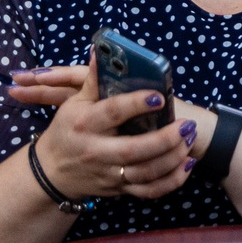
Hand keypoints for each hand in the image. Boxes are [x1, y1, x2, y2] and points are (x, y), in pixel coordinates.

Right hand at [4, 62, 193, 200]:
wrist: (51, 171)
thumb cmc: (67, 130)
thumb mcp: (74, 104)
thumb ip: (93, 81)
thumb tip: (102, 51)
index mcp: (84, 125)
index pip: (111, 113)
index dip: (135, 105)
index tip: (158, 96)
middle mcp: (96, 151)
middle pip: (133, 150)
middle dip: (164, 139)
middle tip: (187, 125)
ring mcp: (108, 173)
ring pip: (145, 173)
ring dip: (172, 158)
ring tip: (189, 139)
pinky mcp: (119, 189)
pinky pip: (149, 191)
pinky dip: (171, 181)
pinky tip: (186, 164)